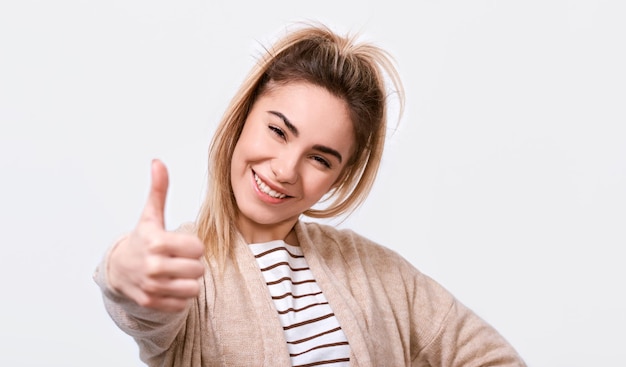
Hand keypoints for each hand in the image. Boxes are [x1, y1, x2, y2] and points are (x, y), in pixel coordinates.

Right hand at [107, 159, 204, 311]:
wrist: (118, 269)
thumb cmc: (142, 239)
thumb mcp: (150, 215)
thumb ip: (158, 190)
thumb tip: (158, 162)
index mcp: (156, 242)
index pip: (198, 248)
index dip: (193, 246)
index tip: (182, 244)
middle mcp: (153, 266)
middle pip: (199, 269)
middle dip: (193, 264)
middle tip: (179, 259)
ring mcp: (152, 287)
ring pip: (193, 288)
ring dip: (189, 280)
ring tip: (177, 272)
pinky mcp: (152, 303)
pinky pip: (184, 303)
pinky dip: (181, 296)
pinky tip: (170, 285)